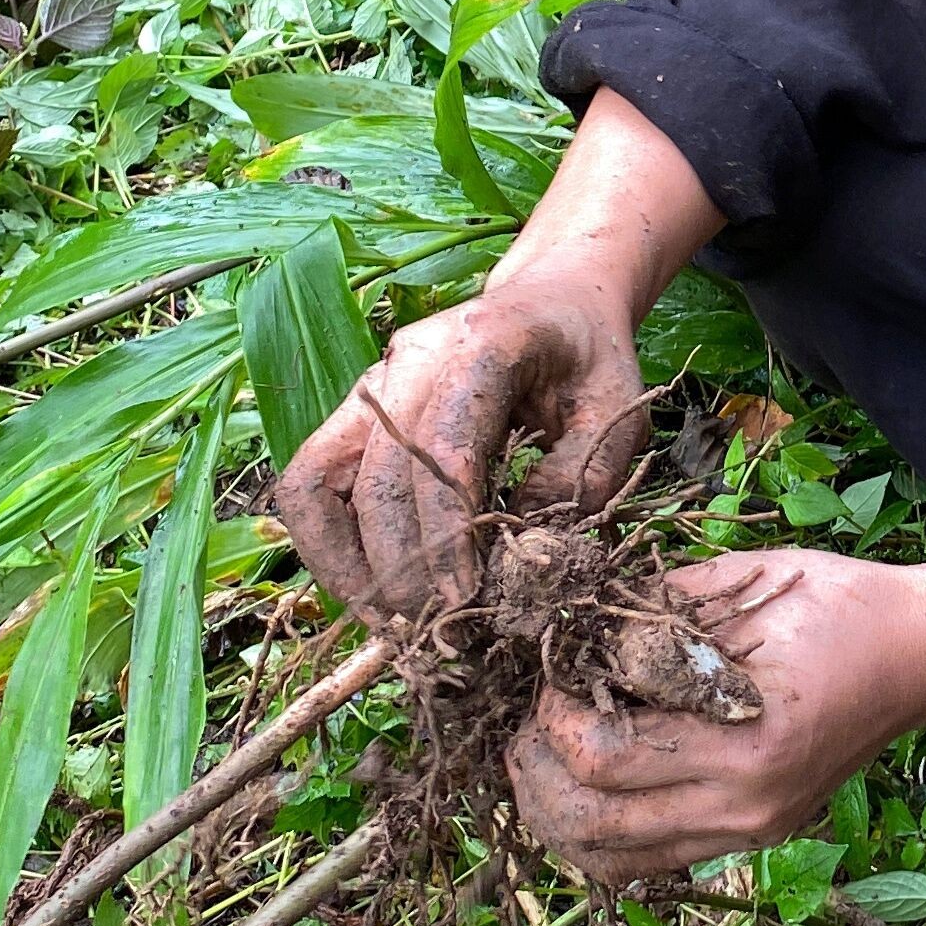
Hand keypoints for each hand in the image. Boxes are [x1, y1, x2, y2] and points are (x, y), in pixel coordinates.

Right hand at [273, 277, 647, 624]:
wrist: (554, 299)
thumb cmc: (589, 358)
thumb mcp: (616, 410)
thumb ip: (581, 478)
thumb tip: (521, 557)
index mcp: (482, 344)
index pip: (443, 444)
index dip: (446, 531)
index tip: (465, 597)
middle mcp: (409, 358)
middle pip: (377, 472)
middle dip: (401, 564)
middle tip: (437, 626)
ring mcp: (371, 384)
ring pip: (315, 478)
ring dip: (342, 562)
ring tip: (388, 623)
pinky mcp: (352, 414)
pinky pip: (310, 483)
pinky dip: (326, 545)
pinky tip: (367, 594)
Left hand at [507, 545, 925, 880]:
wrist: (916, 657)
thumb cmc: (835, 604)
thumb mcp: (743, 583)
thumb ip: (652, 611)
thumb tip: (567, 623)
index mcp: (744, 743)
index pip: (603, 759)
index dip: (553, 718)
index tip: (551, 671)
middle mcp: (744, 806)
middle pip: (593, 824)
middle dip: (538, 773)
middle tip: (528, 722)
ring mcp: (749, 831)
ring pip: (613, 857)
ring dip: (560, 813)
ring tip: (544, 759)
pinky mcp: (752, 835)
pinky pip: (650, 858)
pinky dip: (603, 832)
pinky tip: (588, 787)